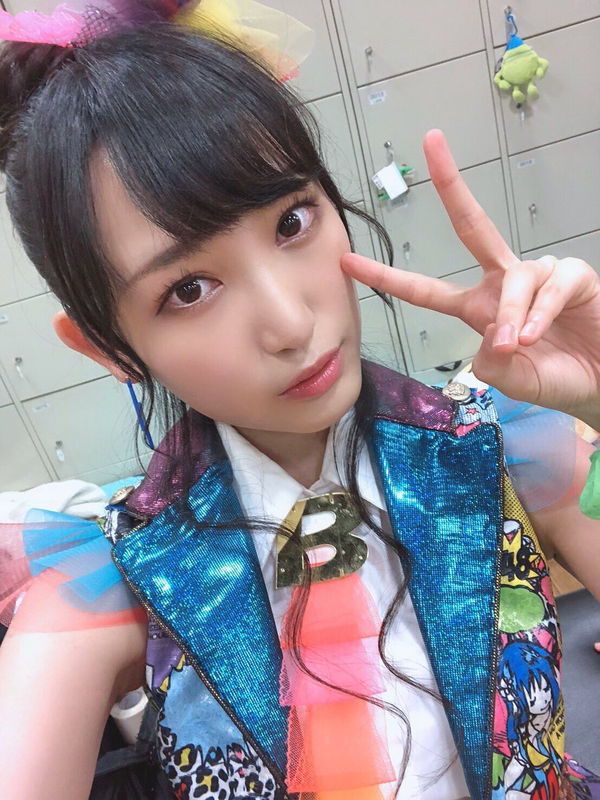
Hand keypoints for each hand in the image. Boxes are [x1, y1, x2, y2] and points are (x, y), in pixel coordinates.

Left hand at [341, 129, 599, 428]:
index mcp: (478, 307)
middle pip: (473, 225)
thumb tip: (491, 335)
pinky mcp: (573, 275)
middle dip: (451, 183)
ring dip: (513, 313)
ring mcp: (539, 275)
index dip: (388, 277)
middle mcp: (504, 282)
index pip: (426, 291)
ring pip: (514, 280)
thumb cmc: (554, 378)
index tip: (348, 261)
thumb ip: (491, 365)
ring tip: (519, 344)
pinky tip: (537, 333)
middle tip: (432, 140)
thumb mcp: (512, 380)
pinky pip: (549, 286)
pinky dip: (541, 312)